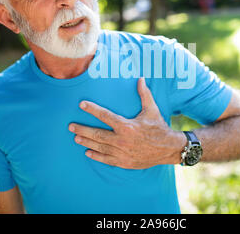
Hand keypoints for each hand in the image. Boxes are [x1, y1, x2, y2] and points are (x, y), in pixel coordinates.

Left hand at [69, 77, 185, 168]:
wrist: (168, 149)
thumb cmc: (159, 127)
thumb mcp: (152, 110)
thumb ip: (144, 94)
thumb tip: (140, 78)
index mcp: (127, 126)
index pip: (105, 116)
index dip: (92, 109)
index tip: (81, 104)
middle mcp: (122, 140)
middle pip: (97, 134)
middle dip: (82, 129)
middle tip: (71, 126)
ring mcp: (122, 153)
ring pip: (99, 147)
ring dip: (86, 142)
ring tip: (76, 138)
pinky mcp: (124, 162)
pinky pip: (106, 159)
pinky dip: (96, 156)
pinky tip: (88, 152)